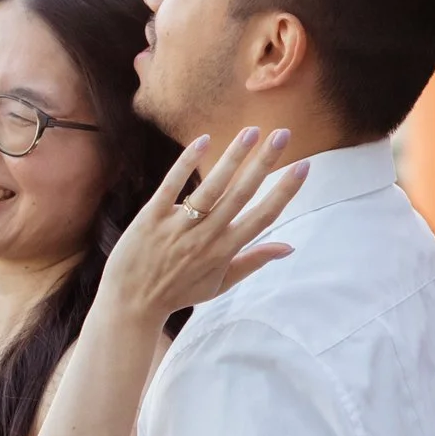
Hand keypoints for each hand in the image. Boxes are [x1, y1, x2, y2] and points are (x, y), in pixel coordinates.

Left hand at [97, 128, 308, 329]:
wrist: (131, 303)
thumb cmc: (178, 292)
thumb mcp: (220, 284)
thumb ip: (253, 261)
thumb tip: (289, 246)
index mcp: (225, 251)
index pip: (263, 217)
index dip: (285, 191)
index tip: (303, 166)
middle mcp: (205, 237)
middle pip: (241, 194)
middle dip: (264, 163)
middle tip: (282, 133)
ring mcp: (178, 226)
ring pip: (211, 187)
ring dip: (233, 157)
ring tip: (251, 131)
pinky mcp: (151, 217)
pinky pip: (171, 185)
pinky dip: (187, 163)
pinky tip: (204, 140)